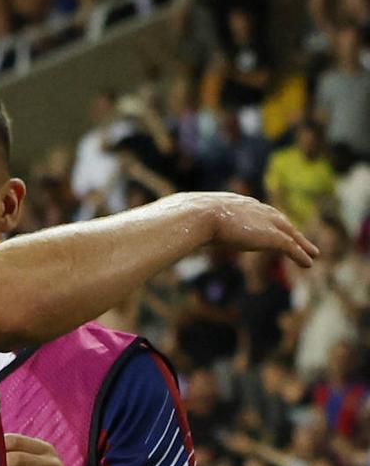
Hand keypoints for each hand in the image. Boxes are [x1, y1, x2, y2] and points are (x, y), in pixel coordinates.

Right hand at [172, 192, 317, 266]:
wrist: (195, 215)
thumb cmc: (181, 218)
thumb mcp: (178, 220)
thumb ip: (176, 226)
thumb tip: (153, 231)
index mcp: (230, 202)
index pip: (250, 209)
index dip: (259, 218)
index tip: (266, 224)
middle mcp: (250, 208)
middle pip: (275, 218)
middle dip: (285, 227)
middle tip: (295, 236)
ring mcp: (262, 221)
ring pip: (288, 232)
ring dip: (301, 243)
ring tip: (311, 252)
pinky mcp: (270, 236)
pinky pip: (290, 246)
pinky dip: (300, 254)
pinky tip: (308, 263)